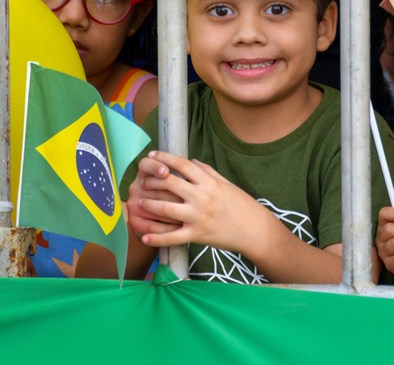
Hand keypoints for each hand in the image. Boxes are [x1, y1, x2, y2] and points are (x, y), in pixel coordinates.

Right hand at [126, 152, 183, 235]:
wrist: (153, 217)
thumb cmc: (169, 193)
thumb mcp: (172, 179)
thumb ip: (180, 170)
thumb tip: (195, 163)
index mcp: (144, 173)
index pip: (145, 164)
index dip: (155, 167)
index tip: (166, 172)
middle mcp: (135, 187)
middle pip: (152, 189)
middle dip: (173, 195)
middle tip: (190, 200)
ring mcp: (133, 205)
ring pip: (153, 208)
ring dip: (173, 213)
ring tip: (190, 215)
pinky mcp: (134, 222)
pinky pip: (151, 226)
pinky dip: (166, 228)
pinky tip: (179, 228)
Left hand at [131, 151, 270, 252]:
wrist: (255, 230)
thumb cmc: (242, 205)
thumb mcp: (226, 184)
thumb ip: (207, 171)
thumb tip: (190, 161)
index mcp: (209, 182)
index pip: (182, 164)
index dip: (164, 158)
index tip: (151, 155)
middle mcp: (202, 197)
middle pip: (169, 183)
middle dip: (152, 180)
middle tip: (141, 180)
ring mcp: (198, 216)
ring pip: (165, 208)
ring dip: (148, 204)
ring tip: (138, 203)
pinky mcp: (197, 235)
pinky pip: (172, 237)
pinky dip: (156, 238)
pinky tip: (144, 238)